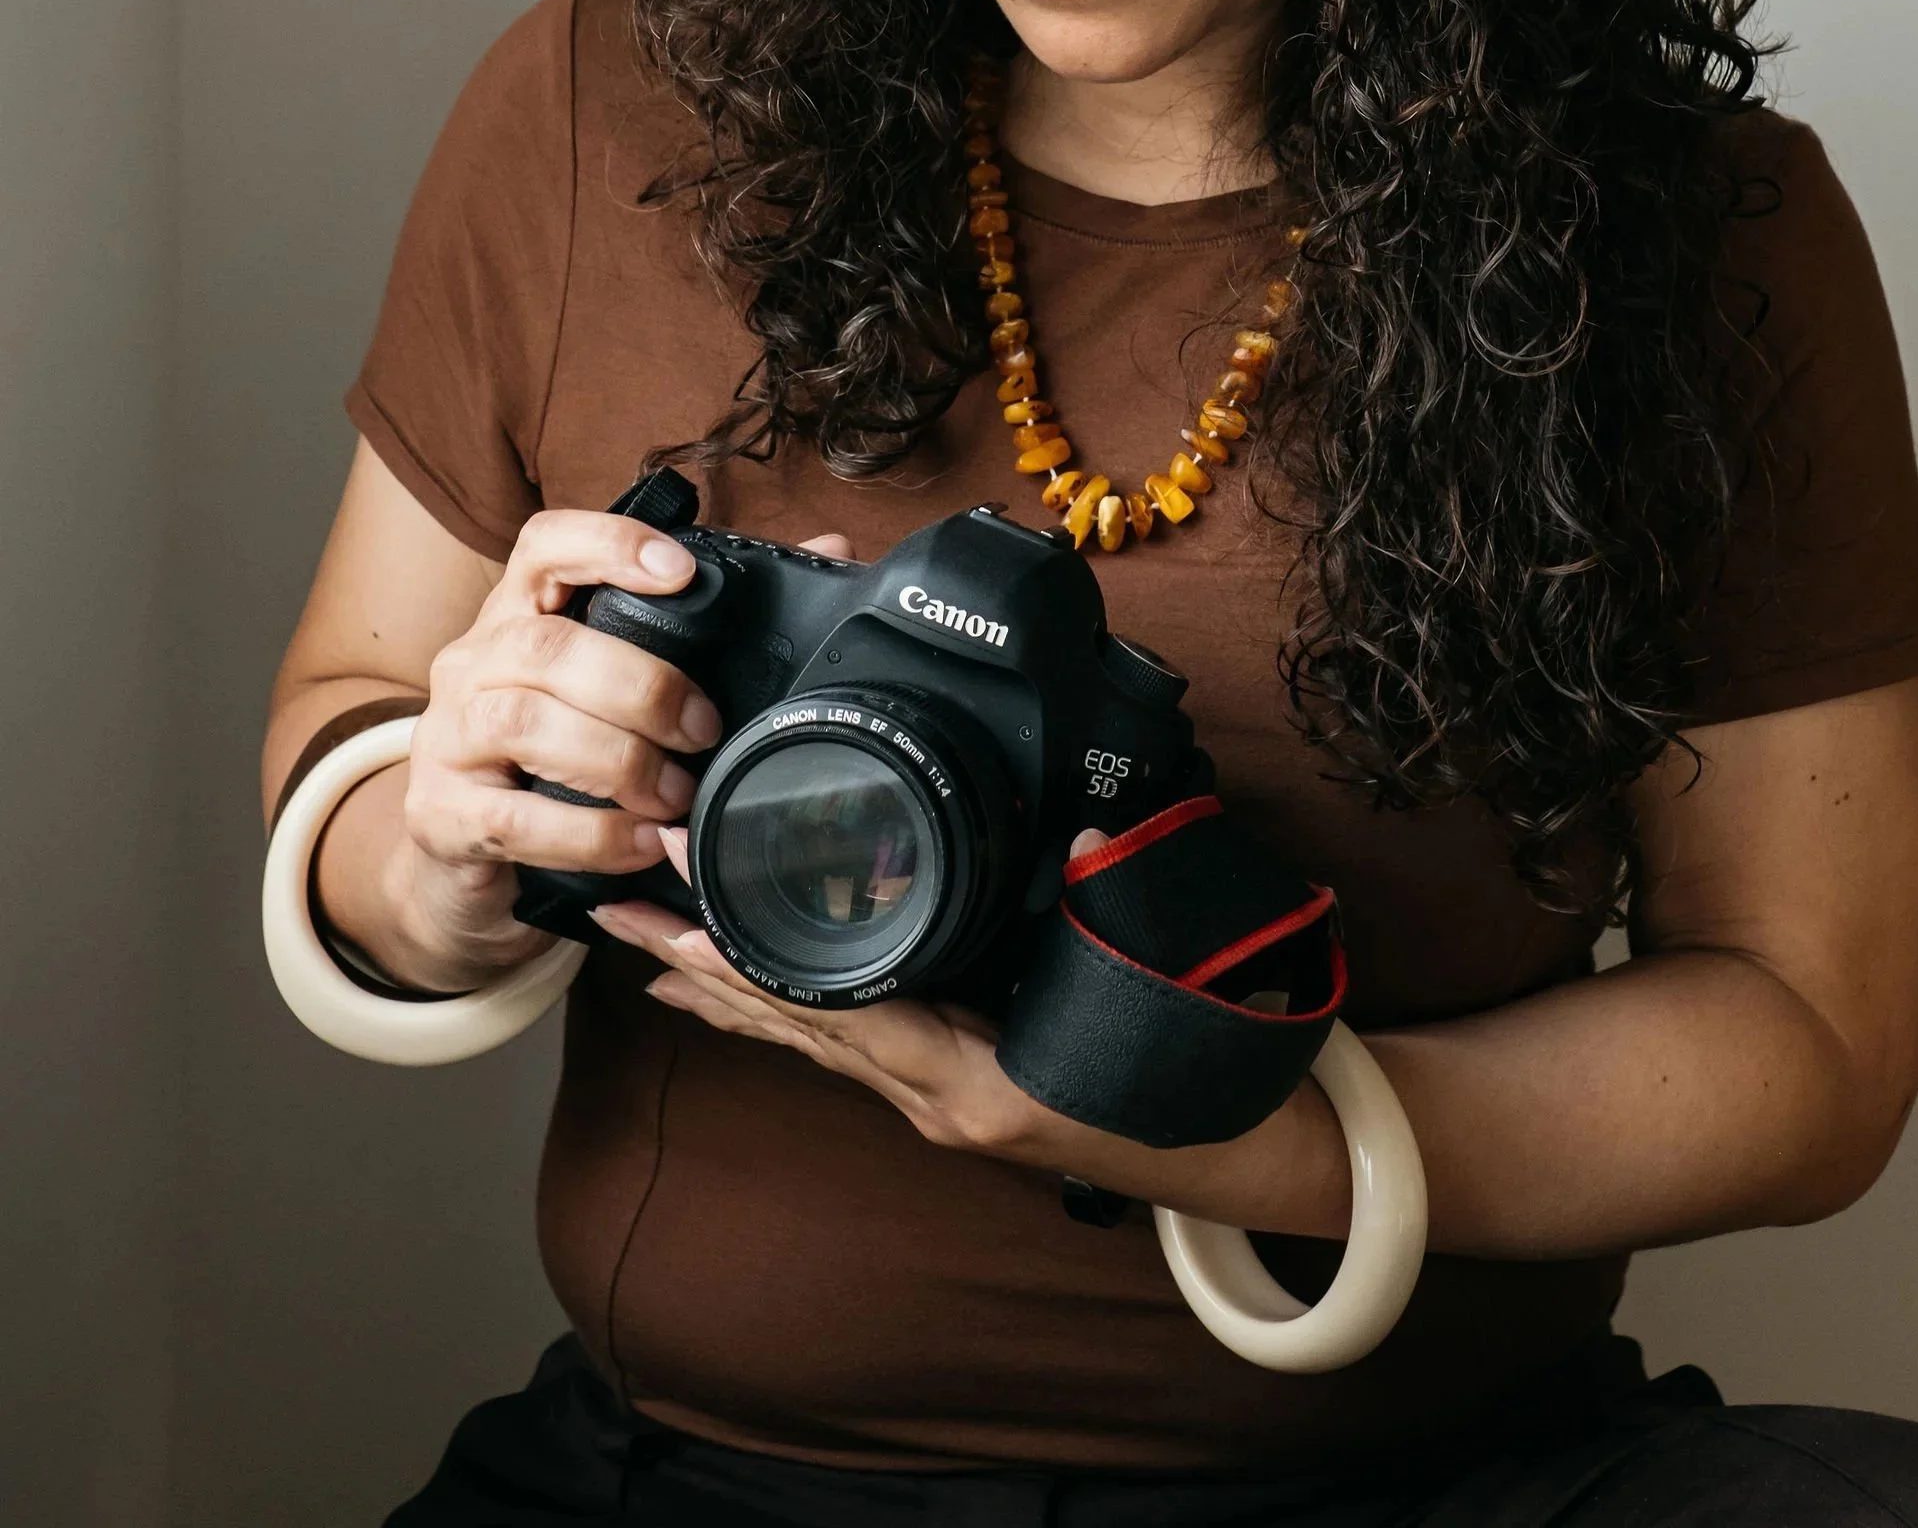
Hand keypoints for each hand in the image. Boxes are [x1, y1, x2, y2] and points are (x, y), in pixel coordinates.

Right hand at [386, 511, 850, 984]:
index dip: (612, 544)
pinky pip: (512, 818)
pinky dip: (587, 834)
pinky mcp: (438, 815)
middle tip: (704, 728)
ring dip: (617, 761)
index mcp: (521, 611)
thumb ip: (712, 623)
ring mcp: (445, 737)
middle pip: (547, 644)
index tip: (681, 572)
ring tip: (676, 795)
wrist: (463, 856)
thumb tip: (828, 548)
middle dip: (641, 686)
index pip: (546, 544)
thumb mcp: (617, 683)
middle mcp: (472, 660)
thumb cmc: (560, 752)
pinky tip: (638, 842)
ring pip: (523, 722)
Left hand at [591, 835, 1350, 1236]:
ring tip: (642, 944)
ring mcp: (937, 1101)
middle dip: (698, 968)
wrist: (1239, 1153)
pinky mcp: (946, 1087)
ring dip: (724, 989)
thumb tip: (1089, 828)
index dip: (755, 962)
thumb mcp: (1159, 978)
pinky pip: (845, 1042)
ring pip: (809, 1038)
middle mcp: (936, 1100)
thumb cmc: (1195, 1071)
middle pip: (794, 1026)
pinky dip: (785, 1008)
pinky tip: (740, 988)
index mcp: (972, 1081)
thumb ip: (1121, 903)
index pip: (839, 1010)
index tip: (681, 910)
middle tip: (615, 909)